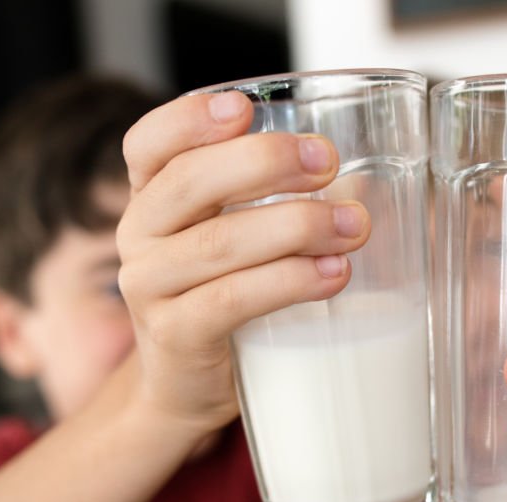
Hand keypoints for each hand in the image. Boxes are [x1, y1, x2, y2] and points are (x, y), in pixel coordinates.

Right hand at [117, 91, 369, 433]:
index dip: (189, 119)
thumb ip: (274, 202)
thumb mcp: (235, 240)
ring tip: (354, 225)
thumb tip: (367, 177)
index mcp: (152, 199)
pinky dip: (288, 281)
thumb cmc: (223, 299)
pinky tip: (333, 273)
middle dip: (265, 163)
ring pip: (220, 242)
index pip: (148, 144)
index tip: (245, 108)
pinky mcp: (176, 336)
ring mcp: (150, 289)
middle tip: (327, 162)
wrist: (187, 388)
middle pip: (189, 182)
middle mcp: (139, 237)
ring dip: (296, 226)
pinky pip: (231, 300)